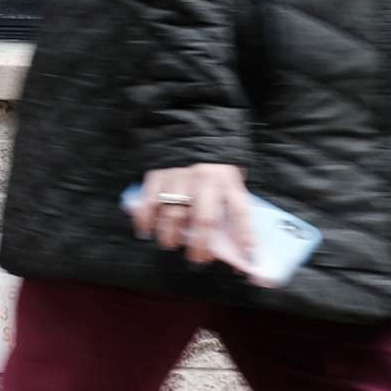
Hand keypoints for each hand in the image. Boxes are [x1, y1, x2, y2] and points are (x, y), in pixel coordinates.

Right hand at [132, 163, 256, 266]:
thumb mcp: (230, 177)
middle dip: (200, 245)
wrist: (190, 131)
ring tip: (171, 244)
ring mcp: (178, 177)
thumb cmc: (213, 164)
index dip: (244, 236)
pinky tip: (146, 231)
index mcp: (227, 180)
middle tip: (197, 259)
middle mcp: (204, 179)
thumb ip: (231, 203)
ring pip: (173, 214)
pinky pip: (148, 203)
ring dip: (170, 235)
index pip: (239, 212)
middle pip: (204, 219)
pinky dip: (145, 220)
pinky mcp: (157, 175)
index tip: (245, 256)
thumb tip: (238, 240)